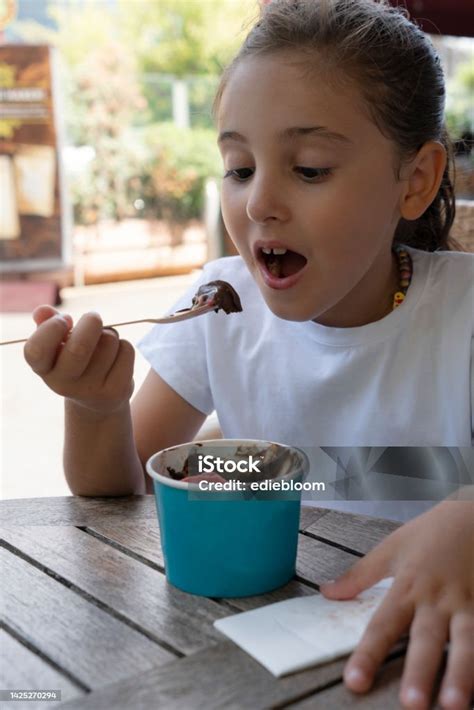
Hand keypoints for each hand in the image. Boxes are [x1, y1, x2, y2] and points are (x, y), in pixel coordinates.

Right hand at [24, 305, 134, 414]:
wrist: (97, 400)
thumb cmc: (74, 360)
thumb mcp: (58, 343)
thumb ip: (47, 324)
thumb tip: (42, 311)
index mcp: (43, 369)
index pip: (36, 350)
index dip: (51, 328)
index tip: (65, 320)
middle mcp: (62, 384)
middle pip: (80, 347)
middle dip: (91, 322)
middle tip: (94, 318)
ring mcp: (90, 390)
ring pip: (108, 341)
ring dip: (109, 334)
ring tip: (103, 346)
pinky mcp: (115, 392)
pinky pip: (126, 350)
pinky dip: (124, 346)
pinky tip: (116, 358)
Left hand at [320, 500, 473, 708]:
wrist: (473, 514)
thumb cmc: (430, 533)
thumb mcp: (391, 549)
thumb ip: (359, 575)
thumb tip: (327, 592)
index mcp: (407, 587)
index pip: (383, 625)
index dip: (369, 654)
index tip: (355, 682)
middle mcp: (436, 600)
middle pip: (425, 639)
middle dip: (418, 672)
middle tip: (410, 704)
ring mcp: (467, 604)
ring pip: (465, 642)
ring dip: (460, 674)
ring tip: (454, 705)